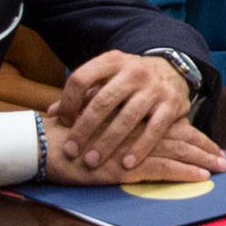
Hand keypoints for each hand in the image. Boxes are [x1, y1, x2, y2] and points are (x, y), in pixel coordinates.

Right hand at [43, 110, 225, 187]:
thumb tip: (132, 137)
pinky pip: (163, 170)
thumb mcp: (96, 128)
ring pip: (176, 152)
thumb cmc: (68, 138)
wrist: (47, 145)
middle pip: (179, 138)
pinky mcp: (127, 168)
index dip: (193, 136)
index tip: (211, 146)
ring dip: (202, 161)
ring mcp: (133, 149)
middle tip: (224, 160)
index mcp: (133, 122)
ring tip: (221, 168)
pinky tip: (201, 177)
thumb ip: (116, 130)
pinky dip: (184, 172)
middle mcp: (137, 132)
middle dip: (204, 149)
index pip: (170, 127)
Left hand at [44, 51, 222, 183]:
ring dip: (108, 142)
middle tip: (71, 151)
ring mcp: (154, 88)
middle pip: (103, 101)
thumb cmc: (129, 81)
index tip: (63, 123)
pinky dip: (140, 148)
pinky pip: (155, 129)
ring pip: (127, 117)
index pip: (82, 78)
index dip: (69, 101)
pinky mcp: (172, 104)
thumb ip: (81, 94)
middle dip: (84, 129)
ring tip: (92, 161)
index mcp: (112, 61)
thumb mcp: (106, 78)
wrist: (172, 71)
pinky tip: (126, 164)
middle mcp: (133, 71)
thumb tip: (53, 112)